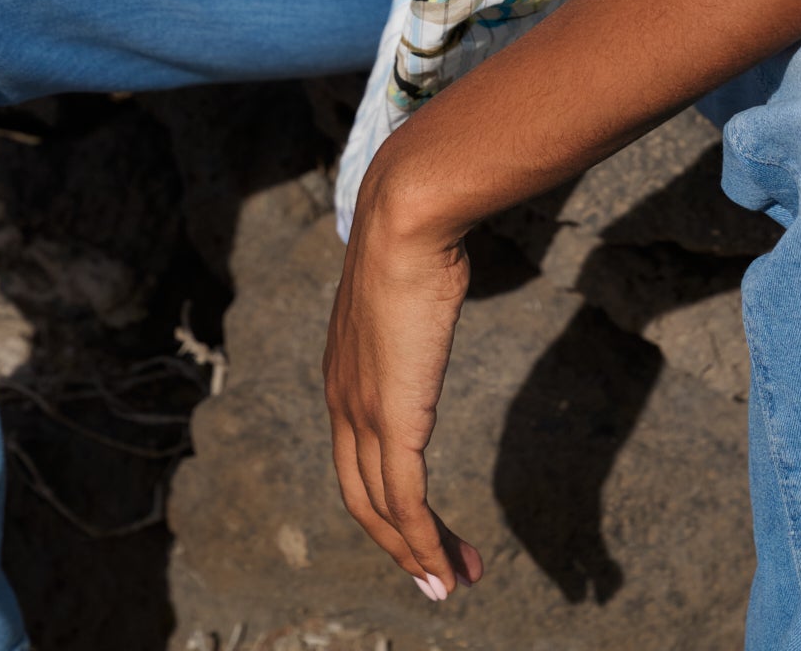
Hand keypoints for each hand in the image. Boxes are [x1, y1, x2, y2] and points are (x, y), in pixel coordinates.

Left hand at [323, 152, 483, 602]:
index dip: (387, 501)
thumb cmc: (415, 238)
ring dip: (421, 553)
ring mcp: (363, 411)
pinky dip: (424, 540)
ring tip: (457, 582)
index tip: (424, 525)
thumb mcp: (408, 285)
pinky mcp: (393, 416)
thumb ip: (411, 304)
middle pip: (362, 497)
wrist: (404, 218)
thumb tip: (431, 279)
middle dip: (402, 543)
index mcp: (343, 375)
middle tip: (444, 575)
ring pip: (384, 508)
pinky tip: (448, 565)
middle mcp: (342, 401)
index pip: (356, 458)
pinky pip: (406, 498)